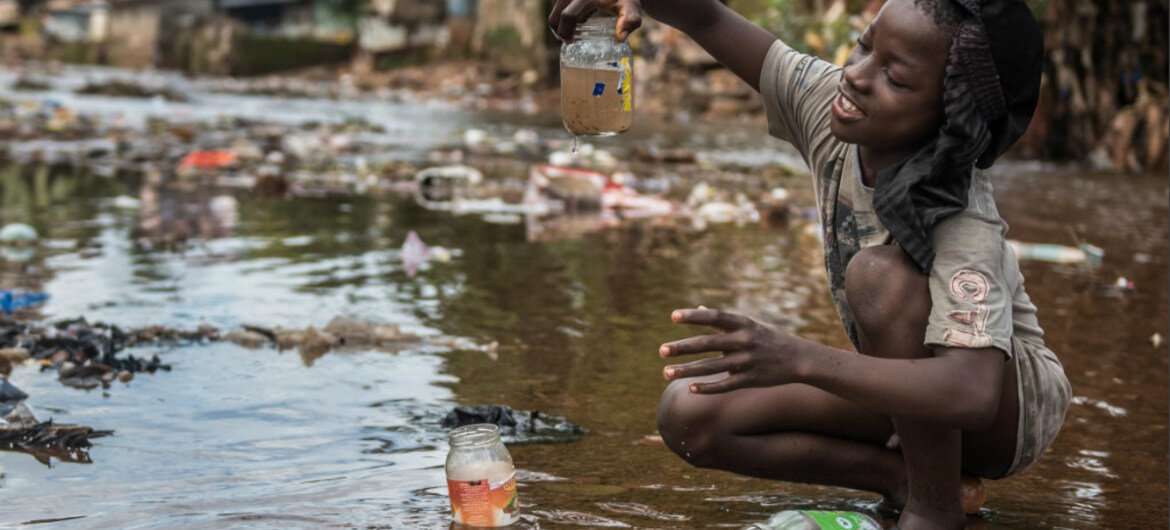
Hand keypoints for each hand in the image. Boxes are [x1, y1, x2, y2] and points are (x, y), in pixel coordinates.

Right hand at [549, 0, 642, 41]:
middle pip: (555, 15)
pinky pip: (557, 6)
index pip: (568, 16)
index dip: (566, 32)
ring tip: (577, 29)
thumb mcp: (631, 6)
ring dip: (561, 23)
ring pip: (554, 11)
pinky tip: (579, 18)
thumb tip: (620, 38)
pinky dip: (562, 15)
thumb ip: (631, 19)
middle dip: (560, 31)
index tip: (571, 43)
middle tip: (571, 41)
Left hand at [658, 307, 805, 393]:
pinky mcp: (751, 380)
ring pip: (712, 366)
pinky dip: (708, 387)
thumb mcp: (748, 324)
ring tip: (666, 372)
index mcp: (743, 324)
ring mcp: (748, 361)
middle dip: (683, 347)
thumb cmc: (767, 338)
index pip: (715, 317)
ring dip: (688, 370)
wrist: (799, 359)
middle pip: (708, 343)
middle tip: (661, 350)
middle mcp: (744, 340)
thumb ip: (721, 320)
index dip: (694, 317)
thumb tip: (698, 308)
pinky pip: (726, 384)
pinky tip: (690, 388)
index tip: (672, 316)